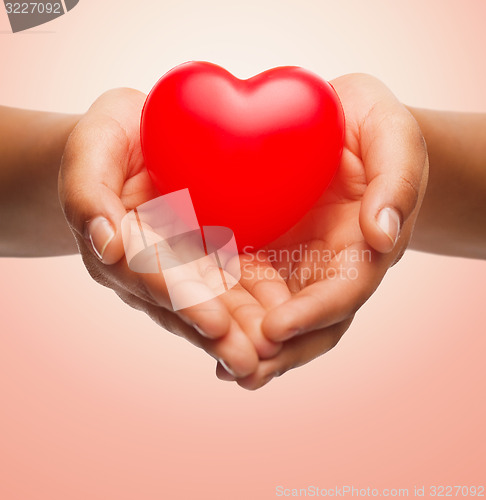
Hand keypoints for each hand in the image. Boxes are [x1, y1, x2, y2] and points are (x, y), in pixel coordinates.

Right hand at [59, 88, 282, 377]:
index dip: (180, 299)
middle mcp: (152, 266)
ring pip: (211, 302)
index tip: (214, 323)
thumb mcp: (92, 148)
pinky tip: (280, 327)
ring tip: (270, 355)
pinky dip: (255, 305)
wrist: (136, 141)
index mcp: (121, 244)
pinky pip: (234, 283)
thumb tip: (106, 244)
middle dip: (216, 333)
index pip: (150, 276)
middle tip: (249, 361)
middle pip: (183, 304)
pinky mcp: (209, 255)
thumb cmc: (111, 140)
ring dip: (239, 331)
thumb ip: (88, 194)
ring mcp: (182, 264)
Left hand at [218, 73, 428, 388]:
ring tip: (220, 365)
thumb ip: (396, 182)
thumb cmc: (372, 129)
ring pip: (276, 316)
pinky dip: (229, 311)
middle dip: (279, 351)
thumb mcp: (392, 138)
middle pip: (309, 323)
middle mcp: (328, 267)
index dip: (313, 314)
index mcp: (362, 248)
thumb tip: (382, 236)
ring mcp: (295, 265)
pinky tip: (201, 324)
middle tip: (240, 371)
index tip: (276, 330)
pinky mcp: (265, 253)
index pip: (343, 292)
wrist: (339, 124)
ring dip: (251, 344)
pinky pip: (247, 288)